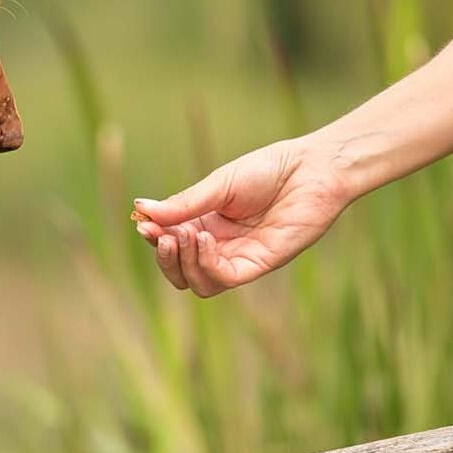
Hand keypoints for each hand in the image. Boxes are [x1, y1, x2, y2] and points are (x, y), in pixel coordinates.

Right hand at [133, 139, 353, 295]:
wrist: (312, 169)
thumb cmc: (269, 170)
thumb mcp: (217, 185)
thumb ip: (182, 204)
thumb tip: (139, 209)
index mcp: (205, 224)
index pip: (170, 245)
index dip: (154, 240)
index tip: (143, 225)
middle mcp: (220, 247)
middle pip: (180, 272)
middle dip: (165, 258)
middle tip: (160, 236)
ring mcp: (238, 258)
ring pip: (197, 283)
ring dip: (184, 263)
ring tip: (187, 235)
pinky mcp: (258, 265)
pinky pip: (223, 279)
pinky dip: (206, 264)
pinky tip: (205, 239)